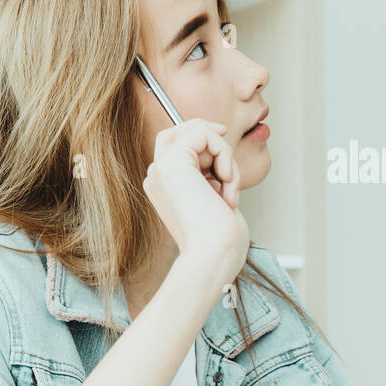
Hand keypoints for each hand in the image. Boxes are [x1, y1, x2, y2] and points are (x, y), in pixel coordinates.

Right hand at [142, 118, 249, 278]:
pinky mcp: (171, 162)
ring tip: (229, 189)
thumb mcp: (215, 200)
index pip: (177, 145)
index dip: (203, 138)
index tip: (226, 149)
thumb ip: (211, 176)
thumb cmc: (220, 240)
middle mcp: (157, 176)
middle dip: (213, 140)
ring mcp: (160, 168)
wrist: (213, 256)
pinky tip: (225, 182)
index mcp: (164, 187)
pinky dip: (225, 154)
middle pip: (180, 130)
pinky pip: (204, 133)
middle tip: (228, 169)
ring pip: (199, 131)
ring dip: (226, 157)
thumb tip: (221, 155)